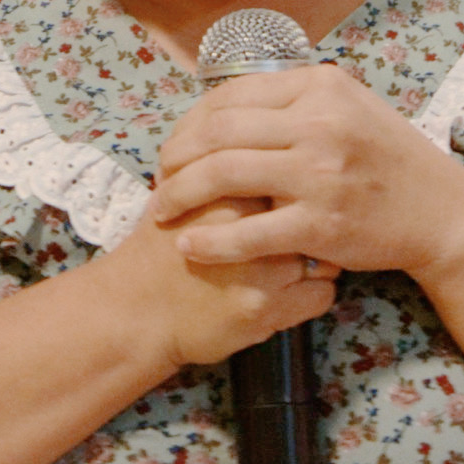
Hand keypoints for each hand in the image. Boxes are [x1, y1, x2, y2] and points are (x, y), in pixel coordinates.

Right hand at [101, 195, 337, 369]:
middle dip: (317, 218)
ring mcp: (264, 274)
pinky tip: (293, 291)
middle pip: (315, 212)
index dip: (300, 185)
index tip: (298, 194)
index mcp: (231, 193)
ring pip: (327, 257)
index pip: (294, 175)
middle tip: (307, 225)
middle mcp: (252, 228)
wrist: (136, 312)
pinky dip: (313, 294)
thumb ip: (224, 173)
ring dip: (319, 258)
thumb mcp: (184, 196)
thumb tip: (270, 151)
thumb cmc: (160, 250)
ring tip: (301, 261)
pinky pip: (322, 297)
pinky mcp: (269, 312)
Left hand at [149, 65, 463, 278]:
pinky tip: (190, 245)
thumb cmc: (391, 159)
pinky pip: (248, 233)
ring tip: (164, 210)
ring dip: (181, 194)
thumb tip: (234, 97)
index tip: (177, 143)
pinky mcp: (321, 225)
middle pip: (218, 131)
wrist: (442, 212)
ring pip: (223, 175)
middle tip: (160, 176)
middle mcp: (320, 122)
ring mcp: (320, 174)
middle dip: (176, 156)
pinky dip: (211, 240)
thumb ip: (298, 97)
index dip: (191, 120)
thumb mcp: (352, 106)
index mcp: (321, 86)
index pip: (232, 94)